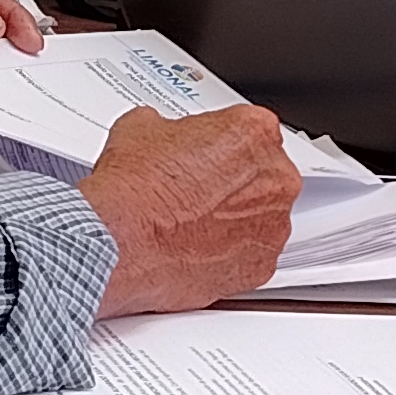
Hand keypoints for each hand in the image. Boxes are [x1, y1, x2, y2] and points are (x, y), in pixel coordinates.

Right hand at [77, 105, 300, 315]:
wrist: (120, 241)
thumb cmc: (134, 190)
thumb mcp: (142, 127)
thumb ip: (170, 127)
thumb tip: (161, 132)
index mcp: (254, 133)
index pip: (251, 133)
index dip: (222, 146)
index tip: (205, 158)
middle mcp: (274, 179)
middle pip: (264, 176)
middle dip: (234, 184)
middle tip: (197, 192)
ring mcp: (272, 226)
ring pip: (261, 220)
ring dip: (235, 221)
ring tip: (193, 224)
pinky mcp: (260, 267)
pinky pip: (252, 257)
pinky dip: (230, 256)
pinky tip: (197, 250)